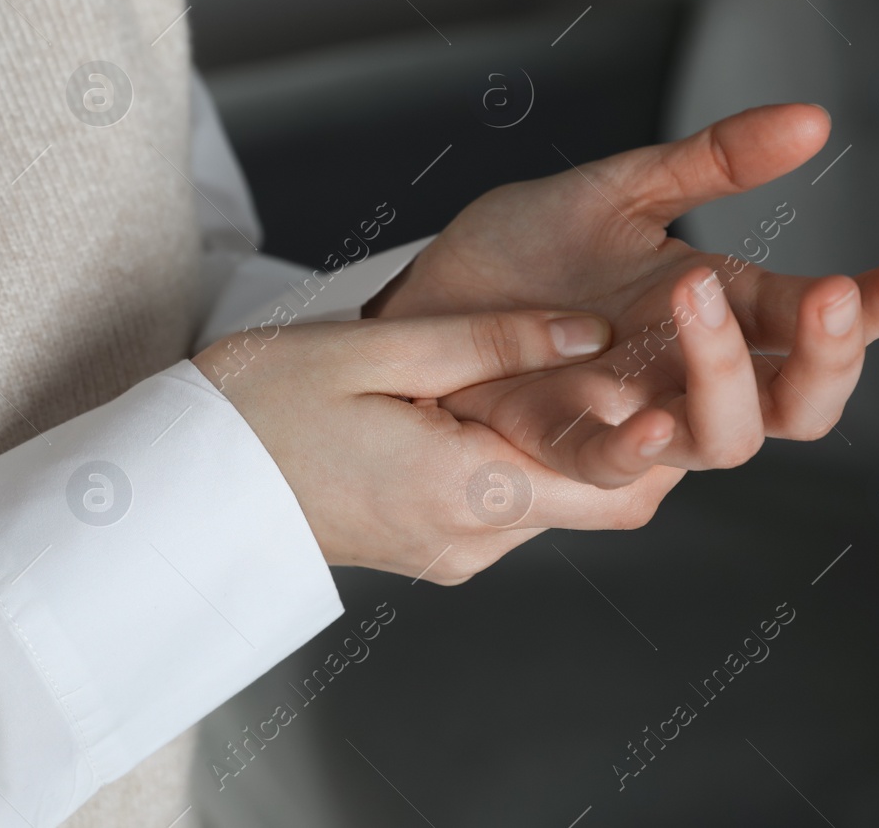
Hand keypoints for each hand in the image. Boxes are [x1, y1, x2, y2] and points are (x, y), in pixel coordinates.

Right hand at [193, 310, 685, 583]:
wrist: (183, 489)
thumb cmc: (256, 410)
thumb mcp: (371, 353)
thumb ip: (489, 340)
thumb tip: (590, 329)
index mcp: (463, 491)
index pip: (614, 475)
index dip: (666, 423)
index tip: (694, 359)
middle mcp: (473, 538)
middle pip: (609, 497)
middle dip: (648, 430)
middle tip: (664, 342)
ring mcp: (456, 550)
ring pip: (568, 497)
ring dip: (592, 438)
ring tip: (596, 353)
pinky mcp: (439, 543)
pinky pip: (519, 500)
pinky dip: (540, 452)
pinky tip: (520, 393)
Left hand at [366, 104, 878, 485]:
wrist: (425, 295)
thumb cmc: (522, 253)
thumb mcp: (620, 189)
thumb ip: (712, 161)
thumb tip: (814, 119)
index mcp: (719, 314)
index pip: (818, 325)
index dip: (877, 307)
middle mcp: (688, 377)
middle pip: (798, 405)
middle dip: (830, 359)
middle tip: (831, 293)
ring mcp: (632, 415)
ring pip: (723, 439)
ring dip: (726, 375)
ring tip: (700, 294)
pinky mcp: (558, 439)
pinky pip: (612, 469)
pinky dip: (634, 450)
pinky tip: (648, 419)